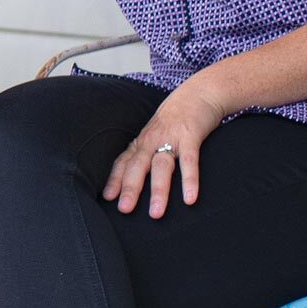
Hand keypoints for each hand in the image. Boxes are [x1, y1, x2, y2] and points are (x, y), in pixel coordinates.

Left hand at [104, 83, 229, 218]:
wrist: (199, 93)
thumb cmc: (175, 118)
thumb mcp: (156, 134)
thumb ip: (147, 153)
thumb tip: (136, 176)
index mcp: (142, 141)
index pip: (123, 162)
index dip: (114, 179)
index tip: (107, 198)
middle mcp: (152, 140)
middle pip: (137, 166)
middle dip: (130, 188)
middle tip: (124, 210)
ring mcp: (171, 138)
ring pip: (161, 167)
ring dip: (158, 191)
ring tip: (156, 214)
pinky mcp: (191, 136)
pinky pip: (190, 161)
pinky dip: (189, 180)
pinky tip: (190, 198)